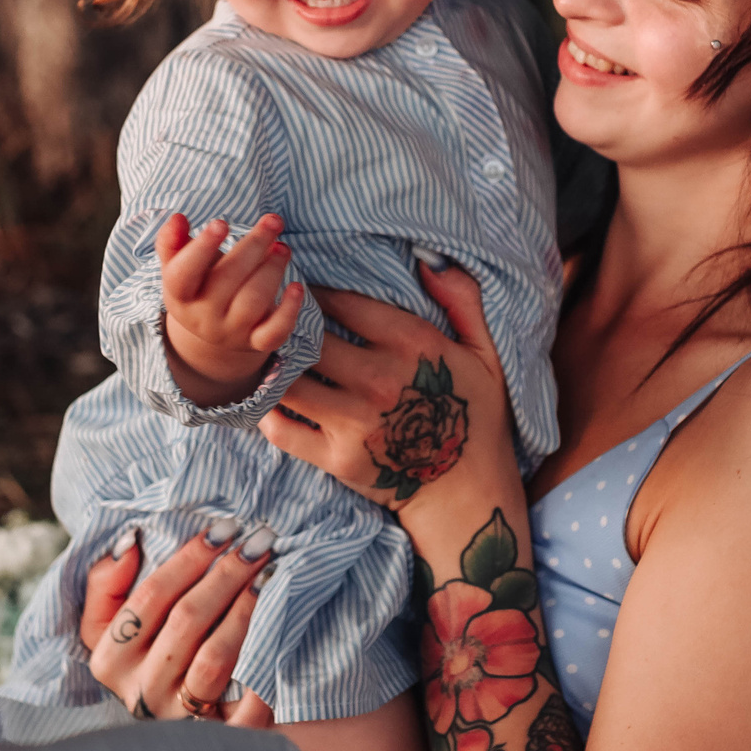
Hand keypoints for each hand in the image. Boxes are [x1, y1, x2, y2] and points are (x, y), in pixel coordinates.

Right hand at [78, 522, 276, 725]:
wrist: (173, 743)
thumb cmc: (147, 655)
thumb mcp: (109, 625)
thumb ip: (107, 583)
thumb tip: (128, 542)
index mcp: (110, 661)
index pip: (148, 598)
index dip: (187, 558)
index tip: (223, 530)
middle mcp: (141, 692)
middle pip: (186, 621)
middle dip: (225, 573)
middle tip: (259, 542)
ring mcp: (179, 720)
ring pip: (214, 658)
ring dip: (245, 610)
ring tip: (269, 576)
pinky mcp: (219, 740)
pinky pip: (246, 710)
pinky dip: (264, 676)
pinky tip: (280, 637)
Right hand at [159, 212, 301, 399]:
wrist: (212, 333)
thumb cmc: (199, 285)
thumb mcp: (179, 266)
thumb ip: (172, 241)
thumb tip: (178, 218)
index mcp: (179, 295)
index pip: (184, 275)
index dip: (201, 249)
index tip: (221, 223)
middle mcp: (203, 318)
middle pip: (227, 280)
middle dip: (254, 246)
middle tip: (273, 221)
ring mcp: (231, 332)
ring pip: (254, 301)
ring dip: (273, 268)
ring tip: (282, 247)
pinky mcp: (256, 342)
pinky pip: (275, 332)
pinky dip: (289, 310)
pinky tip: (297, 287)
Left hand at [258, 259, 516, 522]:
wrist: (467, 491)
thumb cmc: (475, 414)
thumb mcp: (484, 351)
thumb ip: (461, 298)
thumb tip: (427, 259)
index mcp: (412, 345)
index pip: (342, 302)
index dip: (314, 292)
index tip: (299, 290)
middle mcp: (379, 380)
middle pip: (309, 338)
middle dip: (286, 325)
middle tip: (273, 320)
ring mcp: (355, 422)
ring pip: (289, 380)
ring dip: (274, 366)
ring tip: (267, 356)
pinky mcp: (337, 459)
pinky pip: (283, 429)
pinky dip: (268, 413)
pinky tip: (269, 398)